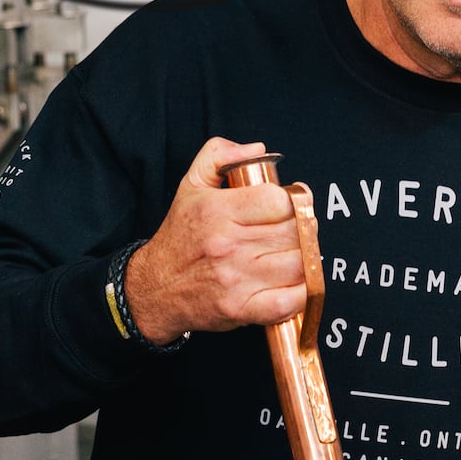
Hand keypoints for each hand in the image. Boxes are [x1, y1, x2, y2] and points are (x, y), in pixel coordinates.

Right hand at [123, 137, 309, 342]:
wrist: (155, 288)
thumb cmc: (180, 237)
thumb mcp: (191, 186)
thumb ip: (220, 156)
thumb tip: (256, 149)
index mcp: (218, 211)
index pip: (279, 201)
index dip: (293, 201)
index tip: (291, 206)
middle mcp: (227, 245)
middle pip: (294, 232)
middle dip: (303, 230)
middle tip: (297, 231)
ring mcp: (236, 280)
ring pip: (299, 264)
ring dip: (305, 260)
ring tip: (295, 255)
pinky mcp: (241, 309)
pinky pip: (290, 302)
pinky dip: (302, 293)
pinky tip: (295, 283)